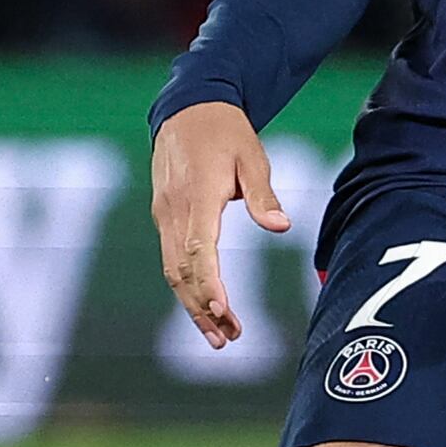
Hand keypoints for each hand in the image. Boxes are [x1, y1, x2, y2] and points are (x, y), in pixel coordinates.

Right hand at [151, 101, 288, 348]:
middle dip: (202, 309)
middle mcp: (173, 209)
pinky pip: (172, 258)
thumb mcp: (253, 156)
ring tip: (219, 335)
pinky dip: (187, 286)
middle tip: (227, 340)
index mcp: (198, 195)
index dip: (208, 282)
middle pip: (182, 270)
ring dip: (193, 305)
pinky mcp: (164, 216)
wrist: (188, 107)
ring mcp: (164, 213)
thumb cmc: (226, 132)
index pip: (199, 248)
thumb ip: (263, 194)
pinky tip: (204, 306)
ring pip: (173, 270)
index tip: (222, 309)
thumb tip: (281, 227)